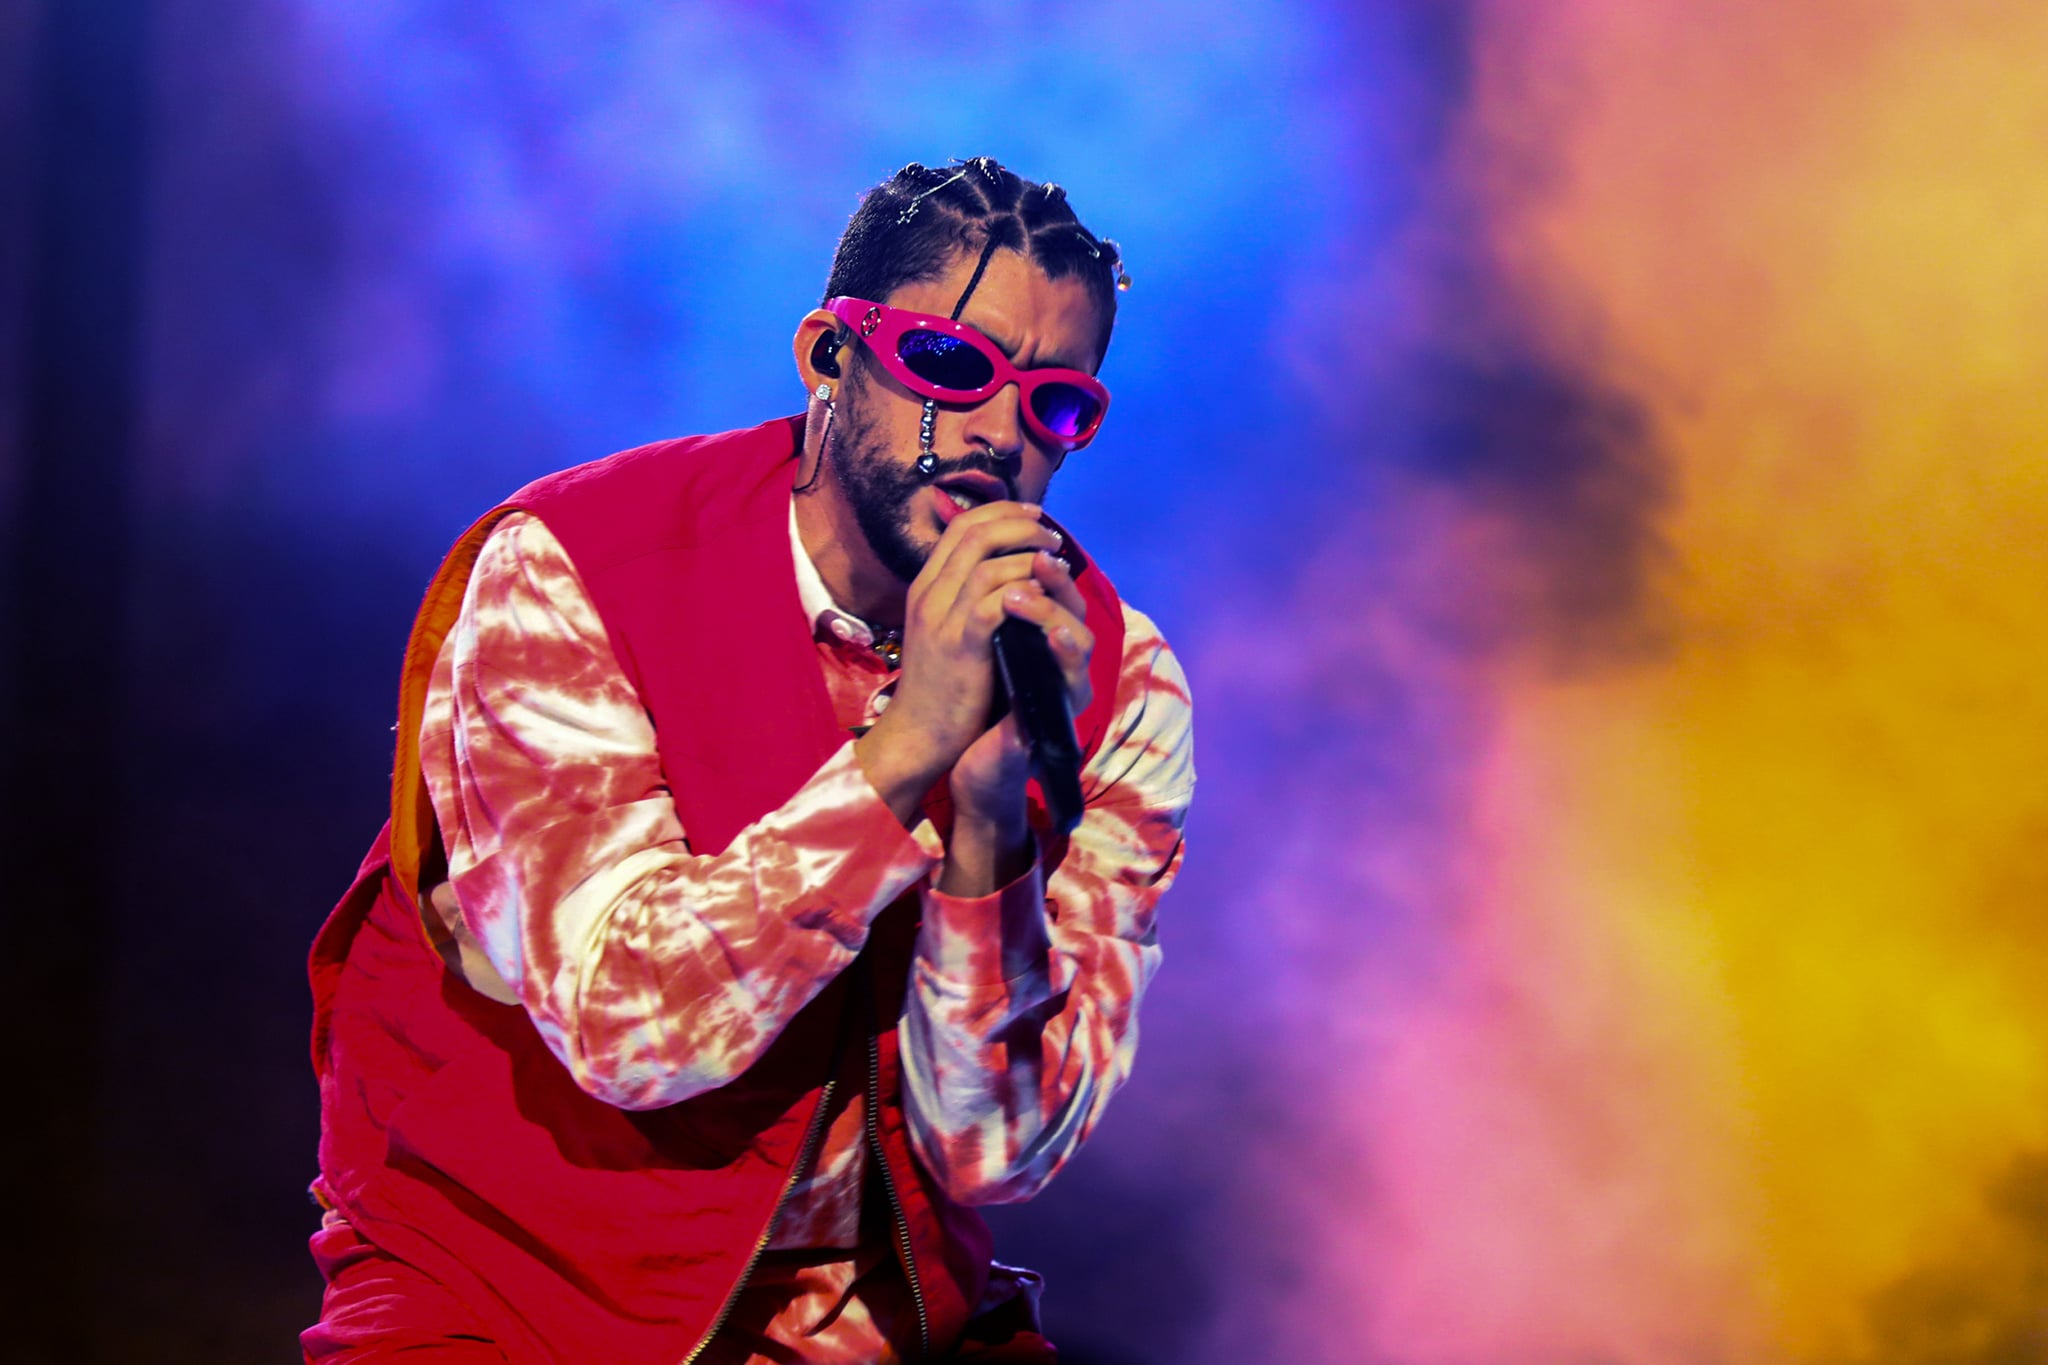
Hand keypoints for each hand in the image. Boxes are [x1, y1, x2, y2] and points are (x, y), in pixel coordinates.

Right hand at [854, 501, 1093, 834]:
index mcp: (926, 586)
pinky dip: (1023, 593)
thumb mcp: (945, 629)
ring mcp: (942, 619)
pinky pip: (995, 603)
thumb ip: (965, 596)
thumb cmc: (940, 684)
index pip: (961, 527)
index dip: (1001, 513)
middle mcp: (929, 594)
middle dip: (1021, 526)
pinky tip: (1042, 597)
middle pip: (975, 533)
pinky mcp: (960, 645)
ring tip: (1055, 564)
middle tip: (1051, 535)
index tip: (1034, 516)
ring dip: (1028, 557)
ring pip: (988, 564)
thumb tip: (1003, 567)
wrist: (918, 734)